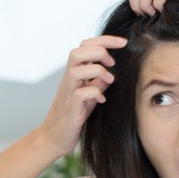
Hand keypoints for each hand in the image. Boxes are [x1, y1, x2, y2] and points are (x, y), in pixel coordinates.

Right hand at [38, 36, 126, 156]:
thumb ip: (97, 82)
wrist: (55, 137)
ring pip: (77, 69)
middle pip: (78, 51)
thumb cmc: (73, 115)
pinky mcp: (70, 107)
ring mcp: (68, 92)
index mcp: (74, 72)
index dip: (104, 40)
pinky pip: (81, 93)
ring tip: (110, 80)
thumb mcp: (89, 95)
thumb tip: (111, 72)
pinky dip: (95, 93)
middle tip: (113, 62)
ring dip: (98, 71)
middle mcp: (69, 79)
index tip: (123, 42)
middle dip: (100, 50)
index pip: (85, 46)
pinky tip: (102, 100)